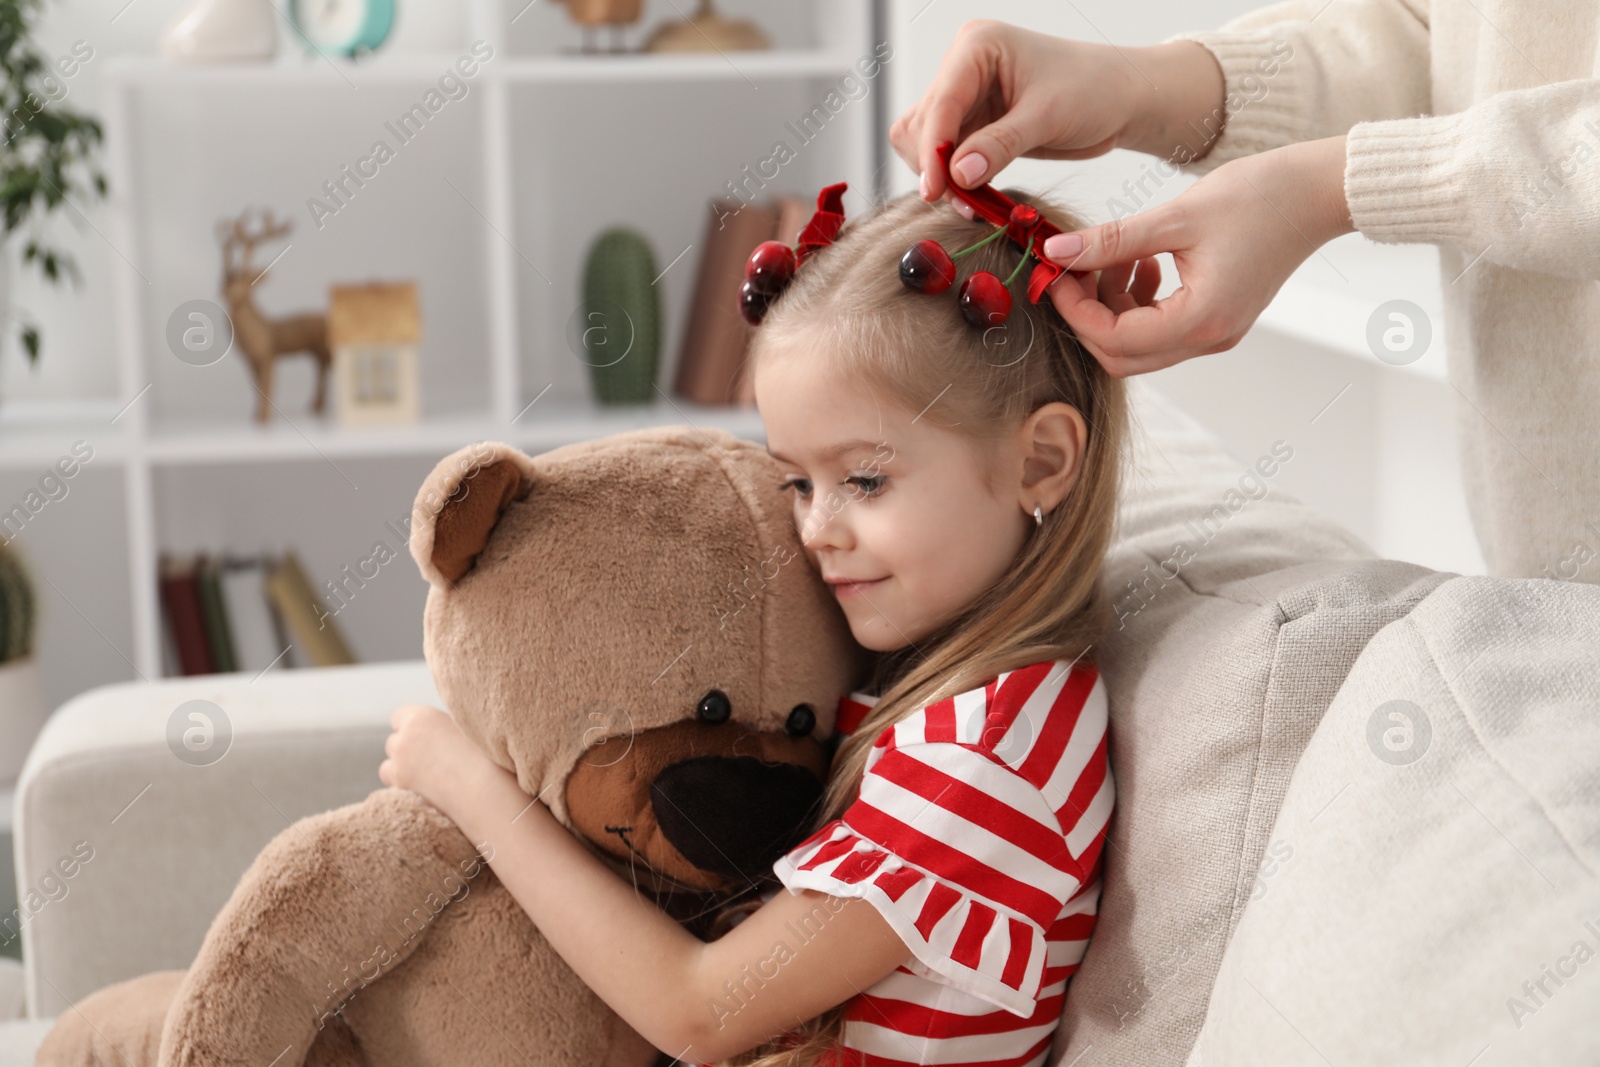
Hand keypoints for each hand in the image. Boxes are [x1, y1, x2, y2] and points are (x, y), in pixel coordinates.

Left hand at [379, 703, 492, 817]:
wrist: (487, 791)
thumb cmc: (487, 758)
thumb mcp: (465, 728)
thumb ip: (442, 726)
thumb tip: (435, 731)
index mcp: (421, 717)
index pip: (399, 718)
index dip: (411, 729)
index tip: (426, 740)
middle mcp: (405, 739)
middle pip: (393, 743)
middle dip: (406, 752)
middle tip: (431, 764)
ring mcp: (398, 766)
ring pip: (387, 768)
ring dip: (400, 773)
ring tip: (428, 781)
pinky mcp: (400, 792)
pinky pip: (393, 790)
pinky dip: (404, 792)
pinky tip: (426, 795)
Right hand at [890, 22, 1226, 199]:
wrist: (1120, 99)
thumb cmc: (1094, 90)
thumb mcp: (1047, 117)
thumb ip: (999, 145)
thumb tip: (957, 175)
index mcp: (978, 47)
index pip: (940, 103)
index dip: (932, 150)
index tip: (935, 190)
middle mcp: (963, 67)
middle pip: (921, 125)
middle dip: (935, 167)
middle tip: (963, 203)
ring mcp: (965, 96)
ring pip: (925, 144)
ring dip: (942, 177)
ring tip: (973, 203)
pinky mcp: (973, 123)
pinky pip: (946, 157)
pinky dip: (955, 181)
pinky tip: (976, 196)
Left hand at [1042, 135, 1354, 376]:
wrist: (1318, 192)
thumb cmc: (1261, 196)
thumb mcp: (1175, 216)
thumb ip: (1112, 240)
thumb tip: (1057, 253)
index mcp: (1201, 320)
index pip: (1115, 339)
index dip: (1075, 311)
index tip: (1055, 275)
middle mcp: (1210, 339)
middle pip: (1122, 355)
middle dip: (1088, 315)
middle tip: (1073, 269)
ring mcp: (1215, 333)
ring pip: (1139, 345)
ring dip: (1113, 306)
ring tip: (1115, 255)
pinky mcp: (1217, 319)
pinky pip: (1161, 328)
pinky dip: (1138, 302)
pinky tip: (1141, 261)